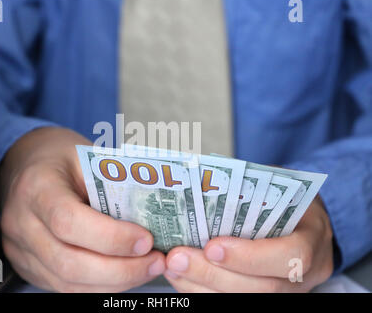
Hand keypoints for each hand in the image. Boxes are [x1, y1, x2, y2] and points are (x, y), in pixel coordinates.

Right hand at [0, 127, 165, 291]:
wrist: (27, 167)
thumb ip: (114, 182)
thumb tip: (155, 213)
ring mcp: (20, 248)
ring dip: (115, 282)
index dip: (111, 237)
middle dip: (121, 269)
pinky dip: (101, 285)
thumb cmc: (61, 159)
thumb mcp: (88, 156)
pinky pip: (65, 287)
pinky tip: (125, 275)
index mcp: (36, 186)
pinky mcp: (28, 266)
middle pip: (69, 262)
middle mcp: (21, 222)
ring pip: (68, 282)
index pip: (69, 221)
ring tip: (147, 268)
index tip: (146, 239)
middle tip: (156, 261)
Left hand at [163, 196, 333, 291]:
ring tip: (172, 268)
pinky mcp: (261, 294)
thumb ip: (248, 189)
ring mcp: (285, 291)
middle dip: (213, 275)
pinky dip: (200, 290)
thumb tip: (200, 185)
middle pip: (262, 288)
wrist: (299, 219)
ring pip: (243, 299)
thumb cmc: (284, 198)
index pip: (292, 257)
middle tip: (178, 258)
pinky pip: (230, 300)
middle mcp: (302, 274)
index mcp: (311, 238)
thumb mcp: (277, 183)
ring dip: (201, 286)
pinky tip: (178, 276)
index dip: (251, 257)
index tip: (213, 247)